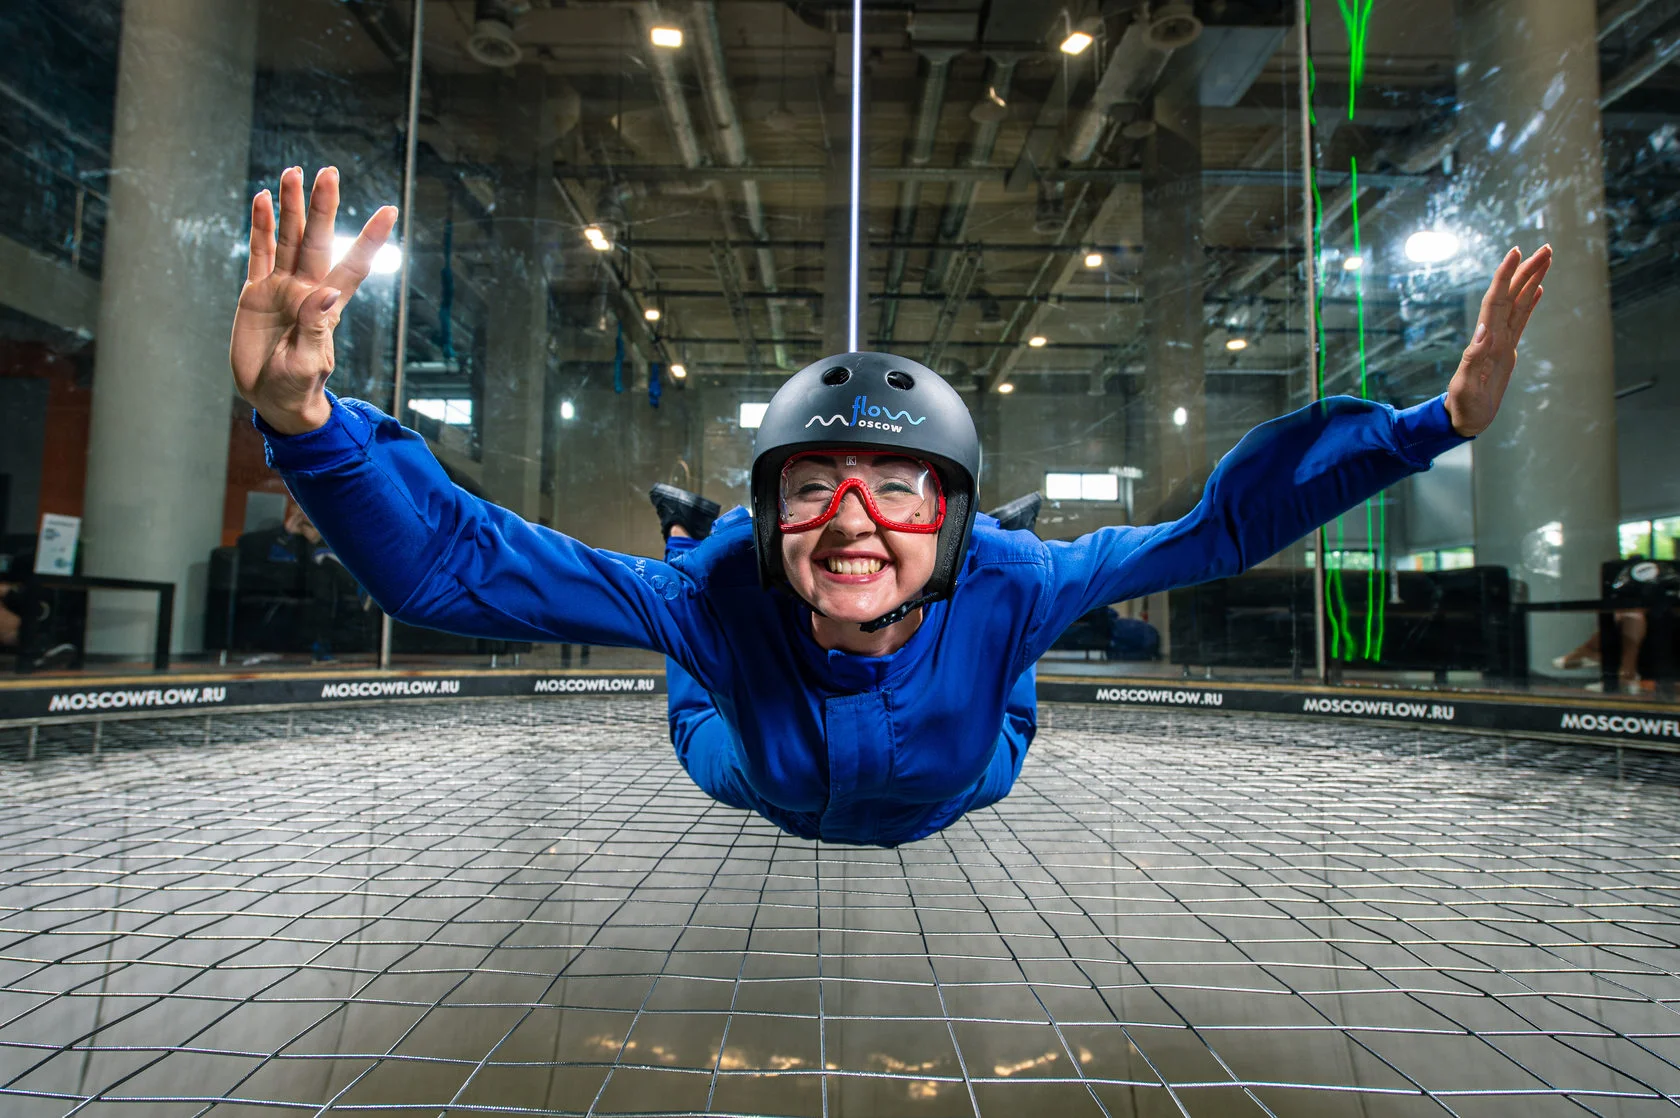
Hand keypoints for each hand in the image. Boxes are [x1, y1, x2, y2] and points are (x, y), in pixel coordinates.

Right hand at [229, 167, 396, 434]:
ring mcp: (281, 288)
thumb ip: (317, 328)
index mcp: (327, 306)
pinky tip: (265, 199)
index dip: (370, 238)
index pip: (353, 264)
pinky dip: (262, 226)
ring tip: (294, 173)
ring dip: (290, 207)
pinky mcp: (256, 293)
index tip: (390, 210)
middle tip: (328, 172)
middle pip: (315, 239)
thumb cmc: (297, 386)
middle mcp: (307, 289)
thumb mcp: (308, 363)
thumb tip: (327, 294)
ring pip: (287, 238)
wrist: (272, 398)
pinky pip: (259, 252)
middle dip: (321, 206)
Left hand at [1445, 243, 1551, 436]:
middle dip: (1526, 270)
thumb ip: (1473, 360)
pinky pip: (1521, 321)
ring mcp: (1501, 341)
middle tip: (1546, 248)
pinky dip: (1530, 303)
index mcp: (1485, 340)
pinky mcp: (1507, 350)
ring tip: (1546, 259)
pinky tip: (1538, 290)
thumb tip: (1483, 331)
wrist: (1464, 419)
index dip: (1505, 276)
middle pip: (1511, 295)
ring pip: (1518, 303)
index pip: (1496, 300)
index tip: (1516, 252)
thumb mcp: (1467, 386)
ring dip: (1531, 281)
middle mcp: (1493, 335)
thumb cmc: (1463, 406)